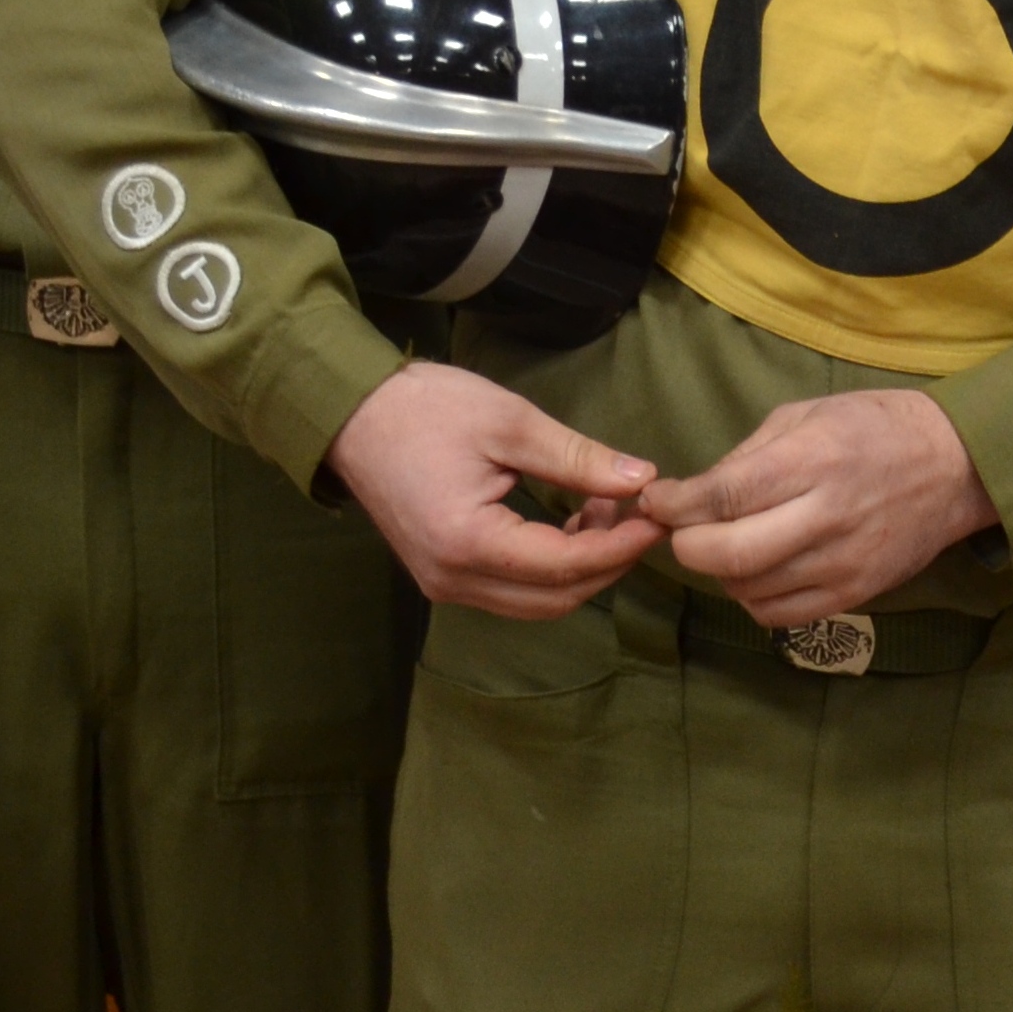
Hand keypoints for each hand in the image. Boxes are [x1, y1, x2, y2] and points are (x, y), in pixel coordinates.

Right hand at [322, 361, 661, 618]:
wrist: (353, 415)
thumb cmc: (427, 409)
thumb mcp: (511, 423)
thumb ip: (578, 459)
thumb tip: (642, 480)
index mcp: (468, 543)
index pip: (566, 566)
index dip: (621, 545)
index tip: (659, 514)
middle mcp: (454, 579)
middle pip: (556, 598)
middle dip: (609, 561)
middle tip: (641, 511)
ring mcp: (445, 584)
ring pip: (537, 602)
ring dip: (583, 566)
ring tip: (607, 507)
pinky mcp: (444, 575)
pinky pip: (513, 590)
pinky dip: (553, 567)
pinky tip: (573, 519)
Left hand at [639, 389, 995, 628]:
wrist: (956, 466)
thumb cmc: (876, 427)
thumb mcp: (807, 414)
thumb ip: (747, 455)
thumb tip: (692, 495)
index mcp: (814, 459)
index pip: (723, 496)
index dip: (675, 505)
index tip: (657, 500)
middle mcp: (827, 516)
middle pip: (727, 554)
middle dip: (687, 544)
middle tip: (682, 529)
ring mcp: (843, 563)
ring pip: (747, 589)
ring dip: (718, 571)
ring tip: (725, 544)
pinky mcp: (855, 594)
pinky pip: (778, 614)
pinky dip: (752, 597)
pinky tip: (758, 570)